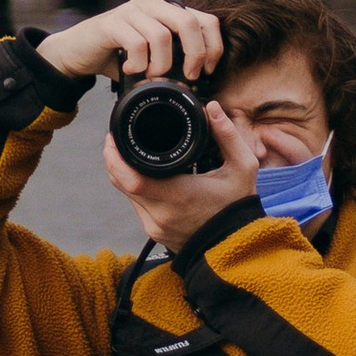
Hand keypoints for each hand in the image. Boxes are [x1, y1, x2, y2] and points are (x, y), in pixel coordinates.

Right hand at [37, 0, 224, 87]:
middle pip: (188, 24)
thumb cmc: (118, 55)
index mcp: (166, 9)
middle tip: (188, 76)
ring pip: (162, 36)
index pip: (205, 20)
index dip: (213, 47)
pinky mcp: (112, 22)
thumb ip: (174, 58)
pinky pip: (137, 43)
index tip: (208, 71)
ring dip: (160, 65)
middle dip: (194, 55)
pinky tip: (129, 70)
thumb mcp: (152, 55)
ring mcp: (131, 10)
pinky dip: (138, 64)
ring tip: (150, 76)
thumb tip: (200, 82)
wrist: (76, 52)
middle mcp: (151, 3)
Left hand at [101, 90, 323, 249]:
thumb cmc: (239, 207)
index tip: (113, 137)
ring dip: (124, 174)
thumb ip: (227, 135)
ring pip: (126, 195)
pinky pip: (136, 206)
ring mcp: (155, 226)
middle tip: (117, 139)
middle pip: (122, 184)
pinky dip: (136, 189)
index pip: (131, 178)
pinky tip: (145, 176)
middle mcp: (161, 214)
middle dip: (115, 160)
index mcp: (179, 195)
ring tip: (128, 153)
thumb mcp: (242, 167)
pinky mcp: (154, 233)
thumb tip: (211, 107)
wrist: (237, 247)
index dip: (115, 158)